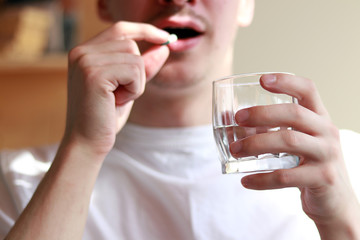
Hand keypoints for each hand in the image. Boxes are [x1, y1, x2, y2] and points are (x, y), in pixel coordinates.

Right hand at [64, 21, 169, 155]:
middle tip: (120, 94)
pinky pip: (134, 71)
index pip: (120, 29)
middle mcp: (81, 51)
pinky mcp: (93, 73)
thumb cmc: (106, 116)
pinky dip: (134, 89)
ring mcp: (85, 61)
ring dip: (136, 83)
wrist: (87, 143)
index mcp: (85, 52)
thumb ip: (144, 66)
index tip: (166, 37)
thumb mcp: (129, 86)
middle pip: (131, 44)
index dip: (145, 30)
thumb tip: (164, 47)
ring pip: (135, 58)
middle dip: (137, 71)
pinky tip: (116, 102)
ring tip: (116, 99)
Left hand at [229, 73, 359, 237]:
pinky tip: (245, 181)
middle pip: (294, 113)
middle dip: (262, 113)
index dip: (286, 81)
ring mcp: (327, 155)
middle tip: (238, 118)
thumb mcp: (293, 142)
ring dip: (256, 144)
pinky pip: (286, 176)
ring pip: (289, 141)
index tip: (262, 79)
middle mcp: (327, 132)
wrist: (335, 201)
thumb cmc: (307, 164)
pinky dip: (262, 179)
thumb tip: (228, 117)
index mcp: (320, 118)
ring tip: (234, 150)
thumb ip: (266, 129)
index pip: (308, 90)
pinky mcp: (322, 179)